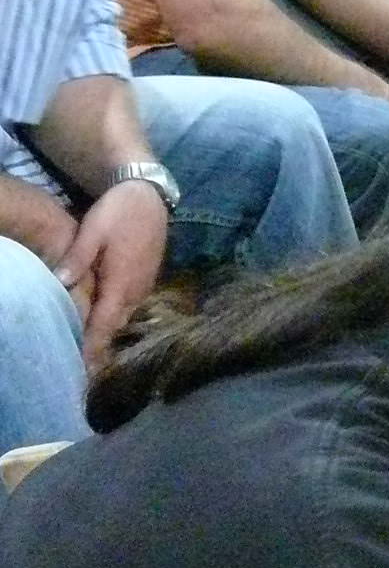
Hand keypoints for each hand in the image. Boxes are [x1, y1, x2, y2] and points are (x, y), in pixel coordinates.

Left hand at [56, 181, 168, 369]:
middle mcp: (136, 290)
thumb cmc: (118, 213)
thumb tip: (60, 284)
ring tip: (94, 352)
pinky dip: (117, 319)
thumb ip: (77, 258)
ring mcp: (144, 285)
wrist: (149, 196)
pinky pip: (130, 307)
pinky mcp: (147, 279)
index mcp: (121, 282)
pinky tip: (106, 322)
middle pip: (115, 327)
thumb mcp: (92, 230)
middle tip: (85, 370)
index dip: (94, 348)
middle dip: (101, 348)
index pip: (105, 324)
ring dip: (109, 334)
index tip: (85, 371)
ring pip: (124, 318)